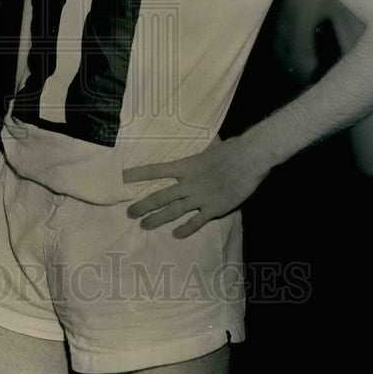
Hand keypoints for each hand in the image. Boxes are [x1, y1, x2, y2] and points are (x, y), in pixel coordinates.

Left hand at [123, 135, 269, 237]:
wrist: (249, 159)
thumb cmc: (231, 149)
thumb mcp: (210, 146)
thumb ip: (200, 149)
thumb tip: (201, 138)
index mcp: (185, 166)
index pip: (156, 170)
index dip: (138, 174)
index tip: (123, 178)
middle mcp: (188, 183)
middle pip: (160, 196)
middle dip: (142, 205)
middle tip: (129, 213)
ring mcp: (200, 197)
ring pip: (173, 211)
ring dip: (157, 219)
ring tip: (144, 225)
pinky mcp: (213, 208)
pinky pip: (196, 222)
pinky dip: (185, 229)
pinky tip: (176, 235)